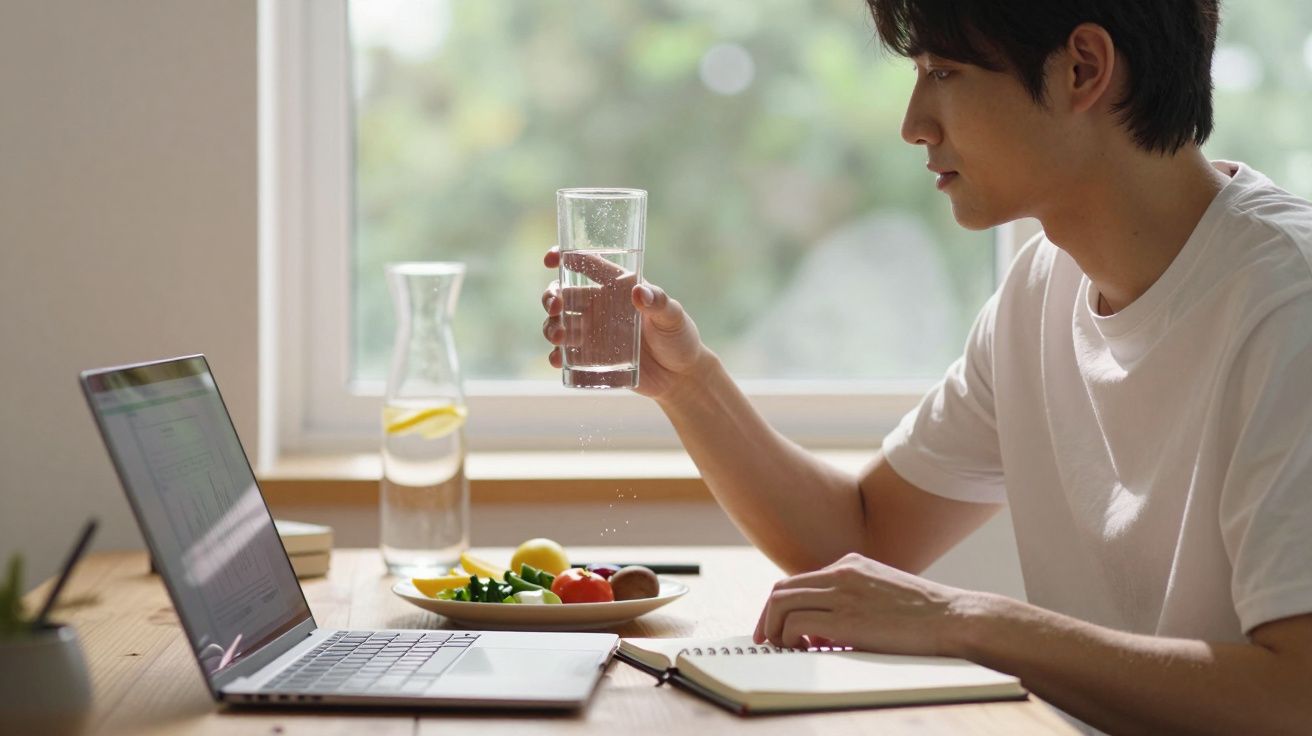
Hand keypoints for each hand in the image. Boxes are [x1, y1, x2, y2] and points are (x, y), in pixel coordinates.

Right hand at [541, 247, 708, 399]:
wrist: (680, 376)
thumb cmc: (679, 338)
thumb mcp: (673, 317)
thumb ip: (659, 302)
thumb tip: (639, 292)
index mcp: (618, 287)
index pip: (588, 265)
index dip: (565, 256)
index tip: (550, 258)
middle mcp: (601, 306)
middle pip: (564, 294)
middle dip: (552, 297)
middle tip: (555, 307)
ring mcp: (593, 332)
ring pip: (560, 323)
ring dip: (551, 327)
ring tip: (558, 337)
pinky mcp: (592, 357)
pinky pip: (566, 354)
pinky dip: (556, 355)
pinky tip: (557, 359)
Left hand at [753, 552, 971, 656]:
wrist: (954, 618)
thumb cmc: (927, 615)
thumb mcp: (885, 592)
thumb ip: (855, 598)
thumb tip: (824, 628)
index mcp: (851, 564)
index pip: (799, 580)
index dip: (783, 605)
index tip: (780, 627)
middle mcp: (841, 573)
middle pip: (782, 588)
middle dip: (768, 616)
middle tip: (768, 639)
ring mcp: (842, 593)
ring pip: (781, 603)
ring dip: (775, 628)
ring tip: (784, 647)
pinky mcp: (845, 618)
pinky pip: (796, 622)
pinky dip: (789, 637)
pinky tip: (803, 650)